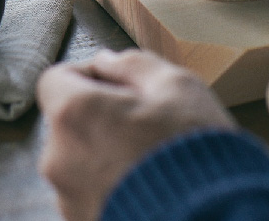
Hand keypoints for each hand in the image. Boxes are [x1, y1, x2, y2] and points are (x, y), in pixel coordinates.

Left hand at [36, 49, 236, 220]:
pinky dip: (112, 183)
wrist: (212, 213)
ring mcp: (68, 197)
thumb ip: (133, 64)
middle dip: (102, 115)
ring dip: (107, 151)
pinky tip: (148, 182)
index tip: (119, 84)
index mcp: (75, 114)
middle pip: (69, 122)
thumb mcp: (176, 85)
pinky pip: (91, 191)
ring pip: (80, 158)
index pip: (55, 79)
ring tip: (151, 157)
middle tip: (146, 121)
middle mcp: (59, 158)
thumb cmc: (192, 148)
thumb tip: (108, 62)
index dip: (88, 74)